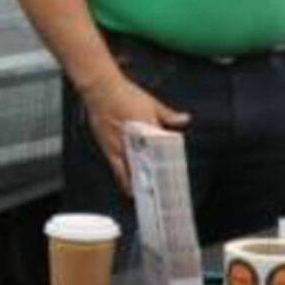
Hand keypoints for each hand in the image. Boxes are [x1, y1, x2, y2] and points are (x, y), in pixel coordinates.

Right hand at [79, 76, 189, 194]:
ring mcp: (117, 145)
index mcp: (145, 127)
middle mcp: (131, 139)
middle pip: (144, 166)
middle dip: (152, 179)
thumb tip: (184, 119)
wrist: (100, 89)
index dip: (166, 165)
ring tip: (146, 194)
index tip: (173, 174)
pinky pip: (116, 168)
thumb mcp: (151, 103)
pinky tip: (127, 185)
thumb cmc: (124, 94)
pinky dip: (123, 178)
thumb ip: (167, 115)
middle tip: (160, 191)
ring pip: (129, 171)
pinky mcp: (106, 147)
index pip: (160, 151)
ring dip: (137, 183)